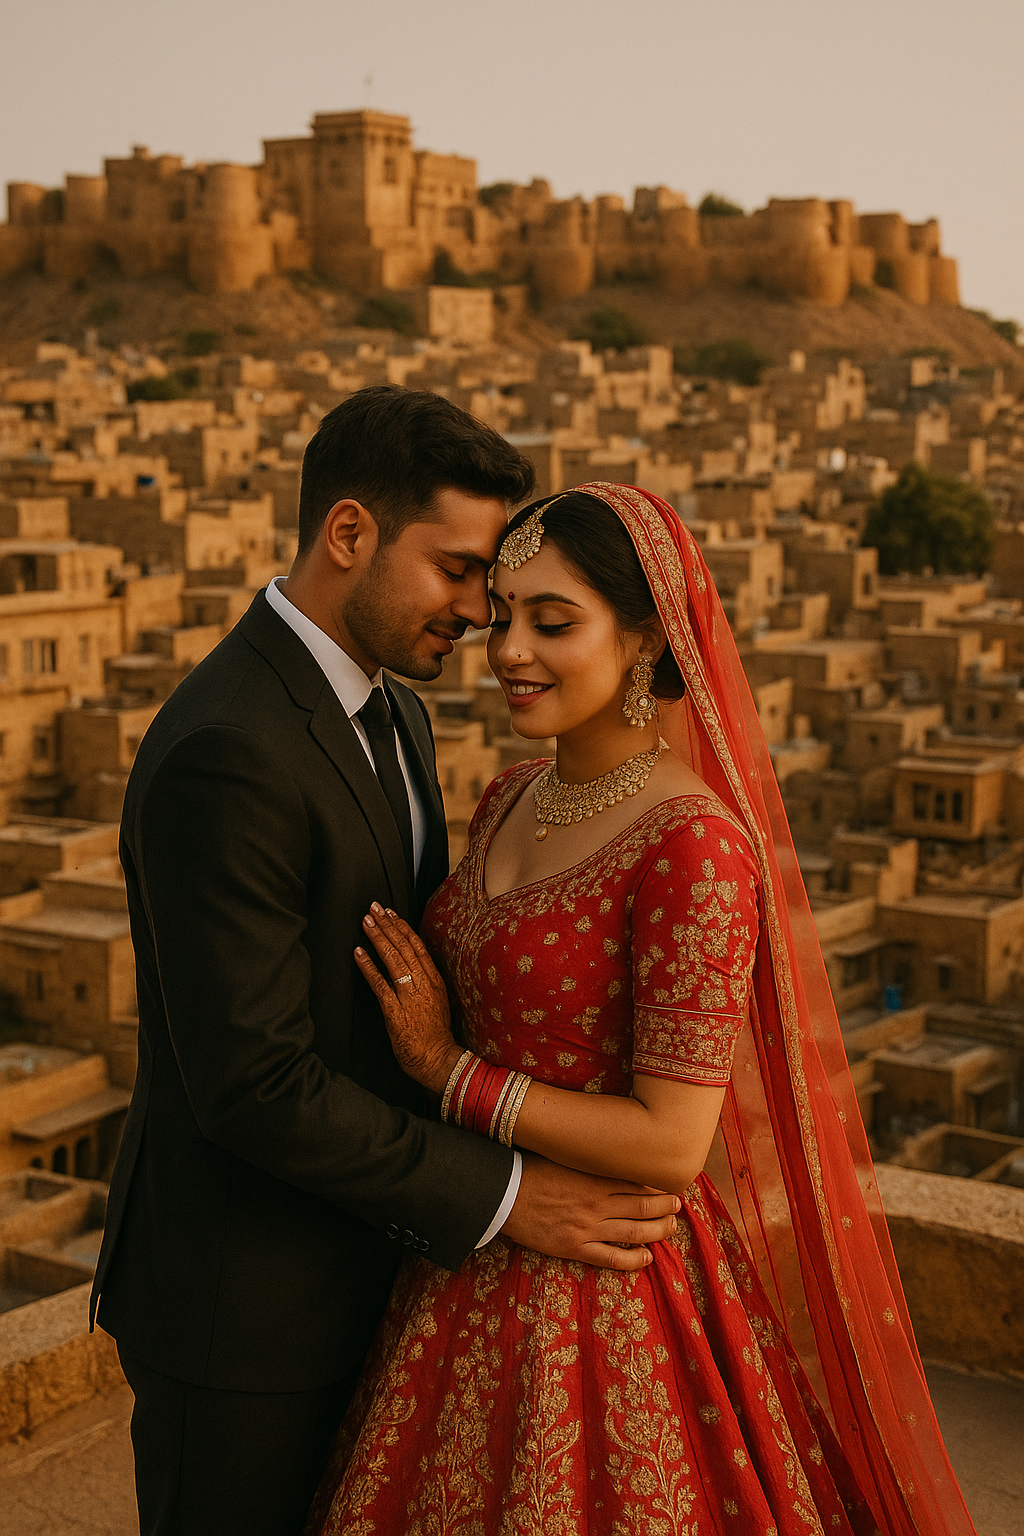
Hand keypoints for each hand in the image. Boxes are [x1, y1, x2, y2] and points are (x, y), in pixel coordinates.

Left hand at [355, 904, 460, 1093]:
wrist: (437, 1059)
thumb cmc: (435, 1035)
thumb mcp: (437, 1002)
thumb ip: (425, 983)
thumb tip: (411, 968)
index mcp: (434, 980)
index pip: (417, 945)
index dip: (402, 927)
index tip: (391, 912)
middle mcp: (423, 983)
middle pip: (404, 946)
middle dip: (387, 925)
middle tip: (373, 908)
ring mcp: (409, 995)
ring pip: (393, 959)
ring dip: (378, 938)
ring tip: (365, 922)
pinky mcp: (395, 1010)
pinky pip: (379, 983)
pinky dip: (368, 966)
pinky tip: (358, 953)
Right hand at [501, 1154, 680, 1272]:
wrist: (502, 1193)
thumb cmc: (530, 1167)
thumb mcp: (564, 1155)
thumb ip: (589, 1156)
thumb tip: (610, 1146)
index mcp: (594, 1176)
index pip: (637, 1181)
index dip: (657, 1184)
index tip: (669, 1183)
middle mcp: (597, 1202)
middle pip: (643, 1206)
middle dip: (665, 1206)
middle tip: (678, 1205)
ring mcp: (587, 1227)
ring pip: (634, 1232)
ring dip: (657, 1230)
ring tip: (671, 1227)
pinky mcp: (574, 1247)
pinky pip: (611, 1258)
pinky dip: (633, 1260)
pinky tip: (646, 1258)